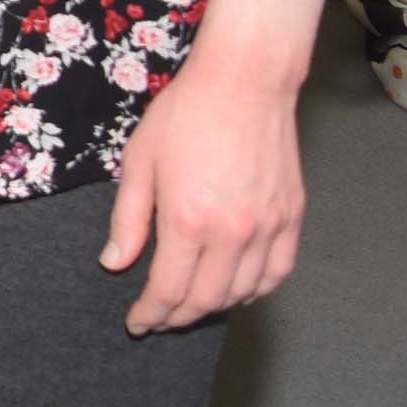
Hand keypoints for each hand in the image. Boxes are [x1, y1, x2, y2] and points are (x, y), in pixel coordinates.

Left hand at [102, 51, 307, 332]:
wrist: (244, 83)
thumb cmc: (185, 115)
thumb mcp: (139, 162)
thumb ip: (129, 219)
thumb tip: (115, 264)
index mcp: (189, 220)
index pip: (169, 289)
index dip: (151, 313)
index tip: (137, 323)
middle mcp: (233, 233)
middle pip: (207, 300)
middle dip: (178, 316)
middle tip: (159, 317)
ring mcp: (269, 228)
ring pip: (244, 292)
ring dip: (215, 307)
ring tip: (191, 304)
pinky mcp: (292, 218)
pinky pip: (278, 273)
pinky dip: (256, 290)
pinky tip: (237, 287)